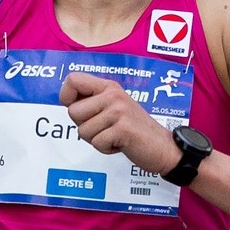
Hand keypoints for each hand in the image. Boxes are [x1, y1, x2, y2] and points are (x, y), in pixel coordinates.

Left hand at [59, 73, 179, 174]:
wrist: (163, 147)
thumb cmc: (134, 130)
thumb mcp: (114, 107)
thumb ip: (93, 102)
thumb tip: (67, 102)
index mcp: (108, 87)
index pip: (73, 79)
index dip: (66, 96)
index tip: (79, 109)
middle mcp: (113, 95)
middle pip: (73, 111)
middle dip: (84, 127)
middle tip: (105, 128)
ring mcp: (118, 111)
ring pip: (83, 131)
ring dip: (96, 140)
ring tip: (115, 135)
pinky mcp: (123, 128)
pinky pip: (96, 143)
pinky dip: (106, 149)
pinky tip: (121, 143)